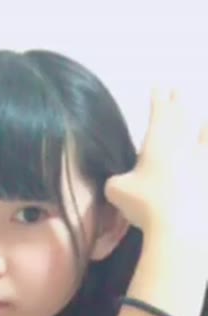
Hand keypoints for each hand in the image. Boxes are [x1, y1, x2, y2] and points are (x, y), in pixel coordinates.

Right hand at [104, 88, 207, 245]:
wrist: (181, 228)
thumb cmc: (145, 203)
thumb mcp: (117, 191)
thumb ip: (116, 182)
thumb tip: (117, 183)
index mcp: (159, 140)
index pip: (159, 111)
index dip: (158, 98)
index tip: (158, 87)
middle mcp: (183, 144)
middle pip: (182, 117)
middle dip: (178, 103)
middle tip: (177, 92)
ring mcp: (203, 161)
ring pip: (205, 135)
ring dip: (203, 126)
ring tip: (204, 121)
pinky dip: (206, 149)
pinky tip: (205, 155)